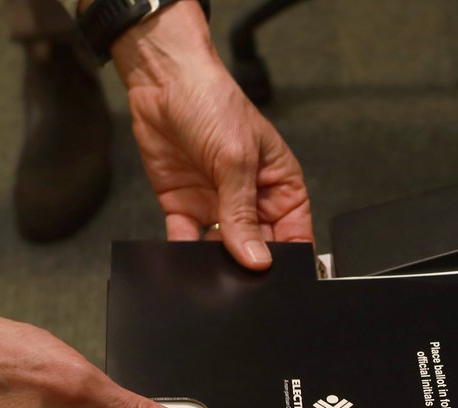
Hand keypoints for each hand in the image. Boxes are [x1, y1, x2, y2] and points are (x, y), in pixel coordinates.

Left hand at [109, 2, 312, 269]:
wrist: (163, 80)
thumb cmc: (213, 102)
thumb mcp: (236, 159)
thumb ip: (243, 214)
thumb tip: (257, 259)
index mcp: (280, 187)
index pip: (294, 235)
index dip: (289, 259)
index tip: (278, 277)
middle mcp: (251, 200)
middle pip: (258, 248)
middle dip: (249, 264)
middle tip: (242, 276)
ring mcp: (217, 206)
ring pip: (222, 251)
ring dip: (217, 262)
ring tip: (212, 268)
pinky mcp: (184, 207)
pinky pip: (187, 240)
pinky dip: (184, 252)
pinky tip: (184, 256)